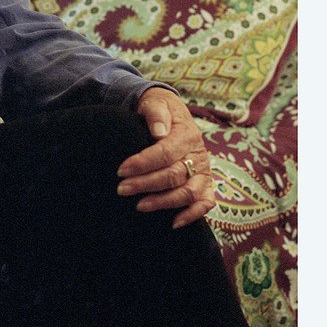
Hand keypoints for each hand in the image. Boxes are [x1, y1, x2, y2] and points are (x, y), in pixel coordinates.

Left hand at [116, 88, 215, 228]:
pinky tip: (174, 223)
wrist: (173, 114)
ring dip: (163, 202)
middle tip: (122, 189)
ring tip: (139, 205)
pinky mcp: (205, 184)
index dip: (143, 163)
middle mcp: (199, 155)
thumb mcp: (156, 103)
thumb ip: (156, 113)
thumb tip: (159, 131)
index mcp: (187, 135)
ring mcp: (204, 172)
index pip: (165, 153)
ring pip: (188, 193)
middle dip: (146, 184)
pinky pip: (205, 203)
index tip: (121, 170)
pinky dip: (193, 215)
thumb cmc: (161, 111)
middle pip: (174, 175)